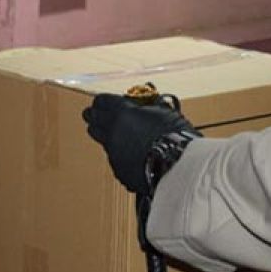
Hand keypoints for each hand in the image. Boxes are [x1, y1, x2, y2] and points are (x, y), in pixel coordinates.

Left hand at [82, 93, 197, 194]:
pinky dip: (119, 153)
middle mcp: (112, 132)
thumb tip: (144, 105)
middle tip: (100, 115)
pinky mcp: (119, 170)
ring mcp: (114, 153)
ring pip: (101, 140)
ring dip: (106, 135)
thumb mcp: (163, 111)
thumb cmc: (175, 136)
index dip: (102, 101)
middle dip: (96, 116)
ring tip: (118, 133)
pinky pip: (114, 158)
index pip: (101, 102)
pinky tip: (132, 153)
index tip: (104, 101)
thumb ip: (147, 107)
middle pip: (92, 120)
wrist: (179, 166)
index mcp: (122, 113)